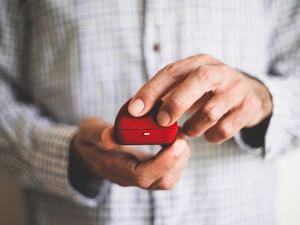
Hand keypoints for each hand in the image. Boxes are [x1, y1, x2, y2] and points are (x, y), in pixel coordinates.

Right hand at [69, 117, 189, 195]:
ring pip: (167, 179)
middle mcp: (129, 177)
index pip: (141, 175)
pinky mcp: (147, 170)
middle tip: (182, 137)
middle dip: (177, 160)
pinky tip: (174, 139)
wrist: (91, 150)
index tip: (177, 143)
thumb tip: (110, 137)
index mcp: (113, 168)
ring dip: (179, 159)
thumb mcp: (88, 132)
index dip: (162, 162)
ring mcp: (139, 176)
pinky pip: (167, 171)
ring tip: (180, 136)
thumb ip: (97, 134)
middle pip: (160, 181)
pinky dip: (176, 157)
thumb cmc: (90, 139)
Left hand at [128, 54, 272, 143]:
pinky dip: (211, 136)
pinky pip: (224, 129)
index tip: (135, 110)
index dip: (151, 90)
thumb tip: (137, 113)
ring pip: (210, 112)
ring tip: (188, 130)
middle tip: (161, 122)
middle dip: (175, 104)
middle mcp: (219, 71)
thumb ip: (165, 95)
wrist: (249, 94)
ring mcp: (236, 89)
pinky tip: (207, 134)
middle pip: (198, 80)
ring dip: (193, 127)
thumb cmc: (208, 91)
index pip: (172, 71)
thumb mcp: (188, 85)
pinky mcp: (248, 107)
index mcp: (198, 62)